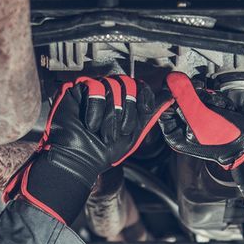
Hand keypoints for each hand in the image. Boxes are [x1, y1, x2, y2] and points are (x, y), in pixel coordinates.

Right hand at [8, 74, 164, 224]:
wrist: (79, 160)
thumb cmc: (102, 151)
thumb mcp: (133, 134)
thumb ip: (148, 115)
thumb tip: (169, 97)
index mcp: (120, 101)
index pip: (137, 85)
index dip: (144, 94)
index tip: (146, 108)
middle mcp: (106, 93)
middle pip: (126, 83)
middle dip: (127, 109)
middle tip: (121, 131)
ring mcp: (90, 90)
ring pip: (112, 85)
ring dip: (112, 113)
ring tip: (104, 133)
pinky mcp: (74, 88)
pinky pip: (94, 87)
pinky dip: (96, 107)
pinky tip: (91, 124)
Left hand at [160, 71, 243, 220]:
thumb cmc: (226, 138)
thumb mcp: (200, 117)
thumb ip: (184, 98)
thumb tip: (171, 81)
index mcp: (177, 135)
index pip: (164, 110)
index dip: (170, 95)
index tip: (177, 85)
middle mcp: (185, 128)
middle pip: (180, 100)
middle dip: (194, 95)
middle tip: (202, 93)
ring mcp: (199, 120)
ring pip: (195, 96)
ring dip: (209, 97)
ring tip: (218, 106)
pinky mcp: (212, 113)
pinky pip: (209, 98)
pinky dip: (217, 99)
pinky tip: (225, 108)